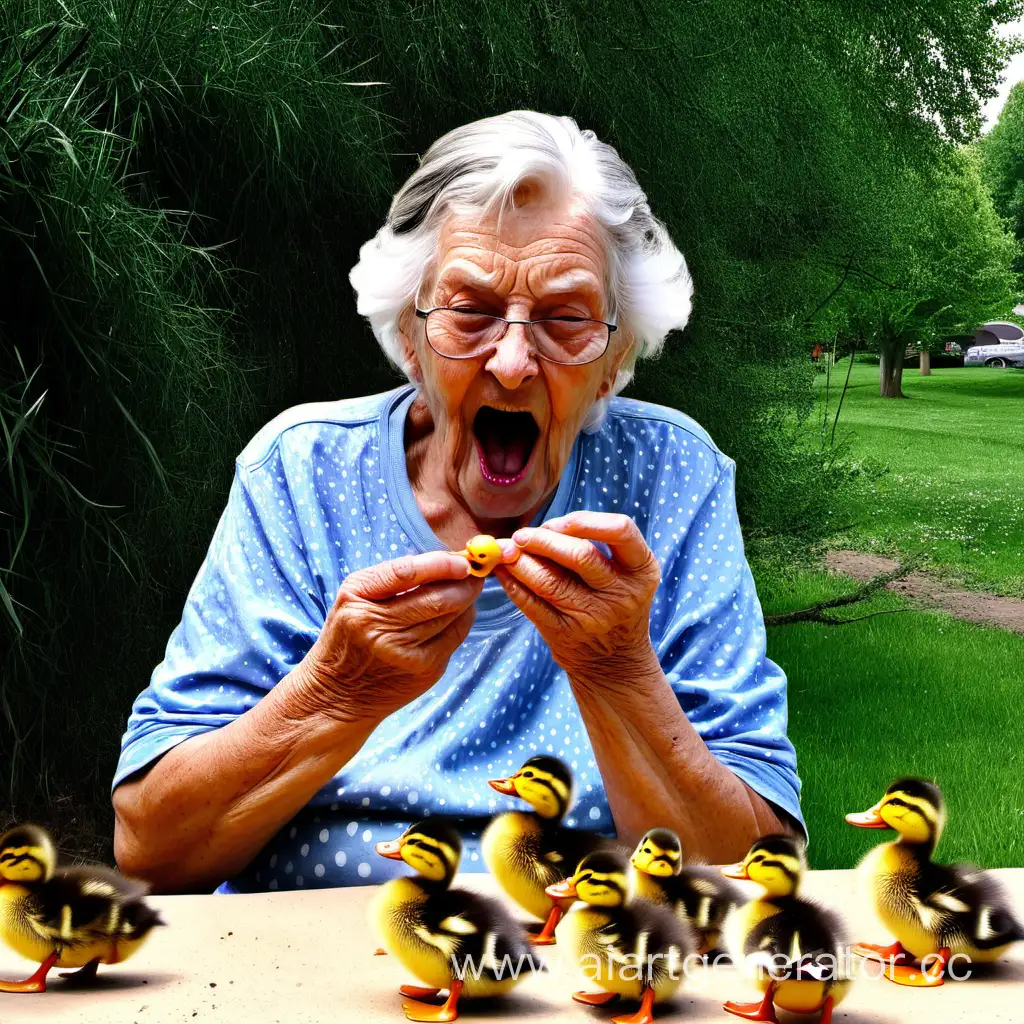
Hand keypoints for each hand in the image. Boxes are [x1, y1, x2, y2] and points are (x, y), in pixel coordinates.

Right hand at [291, 551, 482, 723]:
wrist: (337, 693)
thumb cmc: (349, 635)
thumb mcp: (354, 597)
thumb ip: (393, 576)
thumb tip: (446, 558)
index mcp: (358, 599)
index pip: (406, 573)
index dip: (440, 564)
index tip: (462, 559)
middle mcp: (379, 628)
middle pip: (437, 599)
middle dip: (464, 583)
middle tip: (474, 572)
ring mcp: (404, 654)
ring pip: (453, 617)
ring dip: (467, 600)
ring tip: (467, 589)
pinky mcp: (424, 671)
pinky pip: (456, 637)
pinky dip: (463, 621)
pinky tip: (457, 615)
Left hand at [494, 512, 661, 684]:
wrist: (614, 662)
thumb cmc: (613, 602)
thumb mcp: (622, 574)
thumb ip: (591, 547)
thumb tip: (537, 530)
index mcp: (641, 569)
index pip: (621, 530)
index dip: (585, 521)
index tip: (558, 523)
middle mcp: (622, 593)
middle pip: (581, 555)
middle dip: (543, 540)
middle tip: (521, 536)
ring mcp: (594, 617)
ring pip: (550, 581)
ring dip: (521, 562)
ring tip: (506, 551)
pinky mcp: (566, 634)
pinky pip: (532, 604)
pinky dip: (512, 584)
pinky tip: (503, 572)